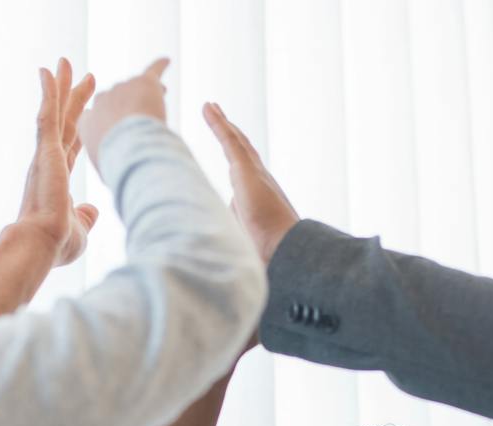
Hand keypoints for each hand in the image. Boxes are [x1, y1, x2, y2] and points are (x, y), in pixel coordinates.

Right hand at [20, 58, 97, 265]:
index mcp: (57, 178)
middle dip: (70, 96)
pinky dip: (48, 92)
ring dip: (59, 87)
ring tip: (63, 62)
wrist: (40, 245)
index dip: (80, 124)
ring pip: (54, 112)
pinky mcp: (45, 151)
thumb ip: (85, 216)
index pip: (71, 144)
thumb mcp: (79, 228)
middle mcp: (49, 163)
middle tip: (75, 71)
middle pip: (63, 121)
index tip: (86, 107)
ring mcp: (45, 155)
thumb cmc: (57, 244)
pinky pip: (46, 114)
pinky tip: (47, 71)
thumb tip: (91, 211)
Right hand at [80, 57, 170, 169]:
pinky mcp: (143, 82)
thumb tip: (112, 164)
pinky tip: (167, 60)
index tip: (115, 133)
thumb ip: (105, 157)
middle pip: (116, 100)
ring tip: (158, 110)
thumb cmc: (117, 164)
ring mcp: (121, 88)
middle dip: (127, 108)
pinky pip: (153, 71)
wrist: (131, 149)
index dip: (108, 123)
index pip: (96, 116)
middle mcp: (102, 100)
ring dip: (147, 97)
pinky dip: (160, 66)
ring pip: (135, 89)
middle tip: (140, 123)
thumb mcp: (103, 166)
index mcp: (87, 122)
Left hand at [202, 102, 298, 261]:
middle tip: (220, 117)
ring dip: (223, 122)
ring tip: (211, 107)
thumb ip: (235, 231)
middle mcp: (259, 179)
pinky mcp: (246, 169)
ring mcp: (254, 172)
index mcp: (258, 196)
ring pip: (235, 140)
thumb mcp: (246, 240)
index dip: (236, 156)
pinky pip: (229, 140)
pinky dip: (218, 123)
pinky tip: (208, 108)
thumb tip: (220, 239)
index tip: (228, 148)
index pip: (243, 172)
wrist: (283, 248)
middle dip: (231, 133)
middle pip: (242, 150)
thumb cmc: (268, 251)